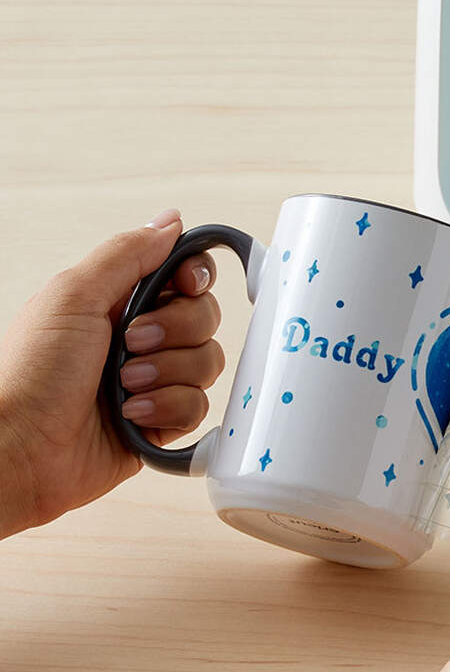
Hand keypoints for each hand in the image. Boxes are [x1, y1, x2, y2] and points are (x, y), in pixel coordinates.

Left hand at [0, 209, 224, 536]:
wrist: (20, 450)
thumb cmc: (30, 374)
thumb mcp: (73, 296)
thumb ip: (127, 254)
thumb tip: (170, 221)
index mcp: (119, 300)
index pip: (186, 273)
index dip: (194, 278)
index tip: (181, 286)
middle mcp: (141, 337)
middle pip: (205, 317)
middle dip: (175, 332)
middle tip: (131, 343)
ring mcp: (153, 379)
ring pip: (206, 363)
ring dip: (167, 374)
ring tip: (125, 386)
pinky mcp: (161, 420)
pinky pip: (198, 407)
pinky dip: (167, 410)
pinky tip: (132, 415)